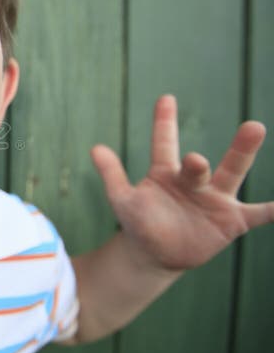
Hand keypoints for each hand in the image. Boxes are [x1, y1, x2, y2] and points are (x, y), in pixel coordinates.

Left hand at [90, 95, 270, 270]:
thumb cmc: (138, 222)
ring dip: (243, 152)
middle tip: (194, 160)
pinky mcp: (231, 221)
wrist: (155, 254)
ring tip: (254, 128)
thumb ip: (112, 175)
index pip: (163, 144)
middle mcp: (194, 181)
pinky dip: (273, 209)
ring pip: (232, 173)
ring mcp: (215, 199)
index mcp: (166, 173)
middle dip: (198, 162)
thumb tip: (95, 148)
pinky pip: (258, 214)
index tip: (165, 98)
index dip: (163, 123)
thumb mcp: (122, 200)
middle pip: (201, 164)